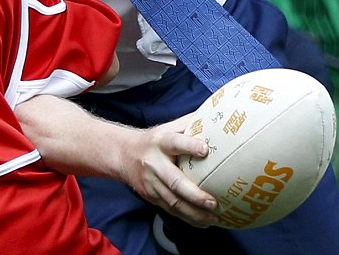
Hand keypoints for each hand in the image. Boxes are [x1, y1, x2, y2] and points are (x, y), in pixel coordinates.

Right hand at [13, 96, 218, 226]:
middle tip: (213, 201)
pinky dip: (188, 218)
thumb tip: (217, 116)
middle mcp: (154, 164)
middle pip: (174, 181)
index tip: (206, 149)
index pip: (175, 142)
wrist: (121, 155)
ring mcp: (151, 183)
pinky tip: (204, 222)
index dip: (189, 146)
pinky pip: (170, 210)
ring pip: (173, 202)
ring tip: (213, 217)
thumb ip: (190, 124)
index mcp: (160, 142)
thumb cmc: (153, 140)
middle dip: (194, 194)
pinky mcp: (151, 197)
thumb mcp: (168, 127)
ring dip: (194, 212)